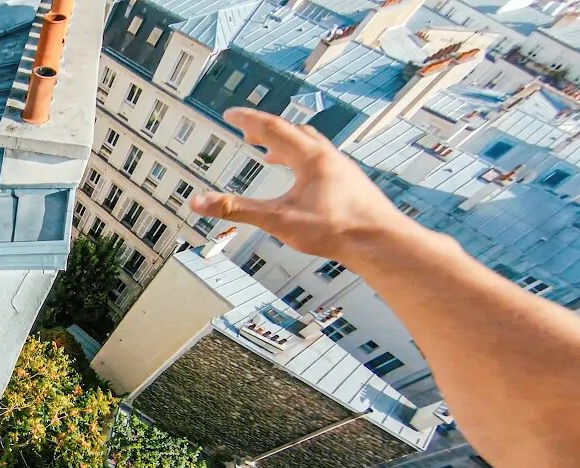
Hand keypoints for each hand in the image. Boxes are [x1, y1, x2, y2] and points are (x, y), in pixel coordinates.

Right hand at [190, 108, 419, 262]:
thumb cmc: (336, 230)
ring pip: (310, 145)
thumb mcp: (278, 220)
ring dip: (286, 144)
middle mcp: (327, 157)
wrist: (379, 242)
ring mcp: (342, 168)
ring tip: (271, 154)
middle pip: (292, 132)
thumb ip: (237, 210)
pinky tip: (302, 181)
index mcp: (309, 158)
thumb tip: (201, 202)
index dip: (247, 120)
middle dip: (265, 130)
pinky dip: (303, 161)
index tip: (230, 113)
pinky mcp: (350, 183)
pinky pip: (322, 162)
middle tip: (246, 131)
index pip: (271, 128)